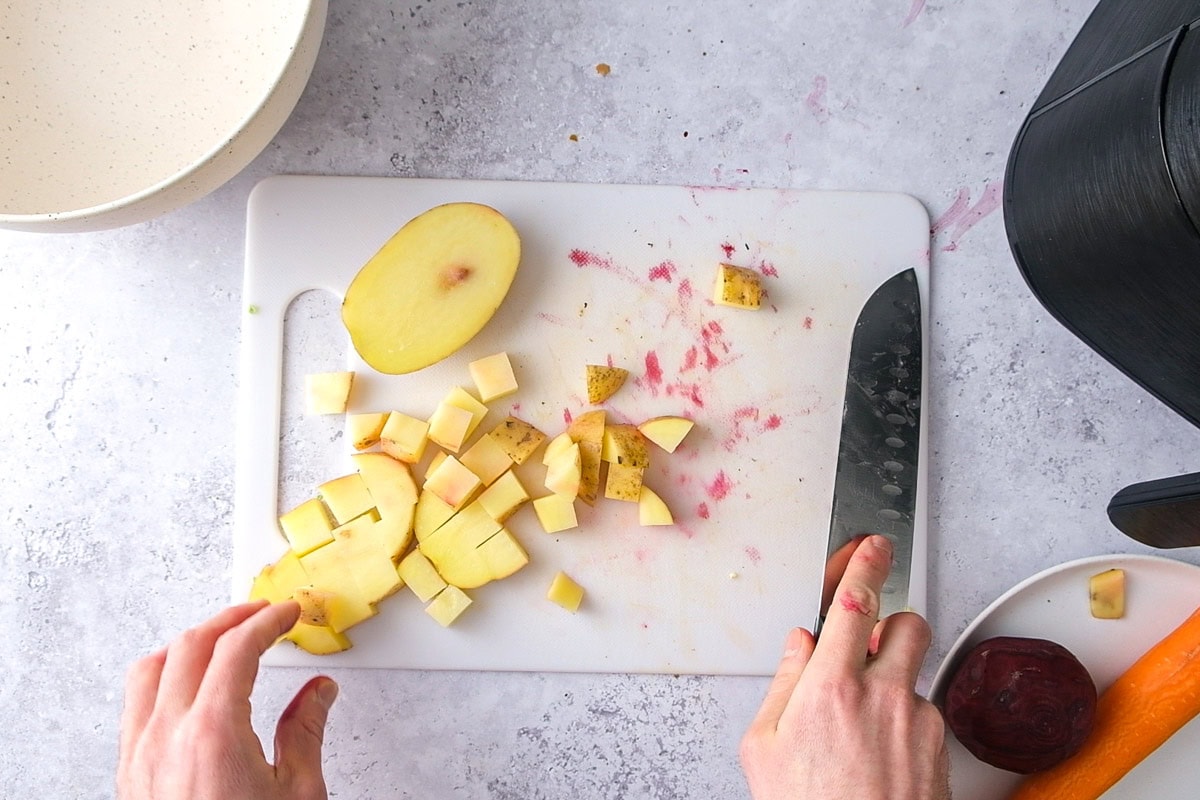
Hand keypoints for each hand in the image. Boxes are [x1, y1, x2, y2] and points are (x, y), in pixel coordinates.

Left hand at [118, 601, 336, 799]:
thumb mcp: (298, 794)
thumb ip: (304, 732)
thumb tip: (318, 693)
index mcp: (213, 731)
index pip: (237, 647)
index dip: (268, 621)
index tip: (288, 613)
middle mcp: (167, 735)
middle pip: (192, 644)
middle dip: (232, 619)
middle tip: (263, 615)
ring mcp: (140, 755)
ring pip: (151, 668)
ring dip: (190, 643)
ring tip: (222, 640)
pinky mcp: (129, 776)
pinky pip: (134, 705)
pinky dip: (162, 678)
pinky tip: (185, 686)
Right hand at [740, 535, 949, 799]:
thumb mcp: (763, 745)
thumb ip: (784, 681)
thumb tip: (800, 643)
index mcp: (831, 687)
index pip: (855, 603)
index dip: (866, 564)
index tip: (873, 544)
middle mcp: (884, 697)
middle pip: (908, 624)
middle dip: (890, 623)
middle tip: (868, 645)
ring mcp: (918, 723)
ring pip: (918, 671)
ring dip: (896, 677)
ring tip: (866, 718)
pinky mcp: (940, 749)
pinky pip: (926, 713)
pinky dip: (906, 719)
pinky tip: (881, 751)